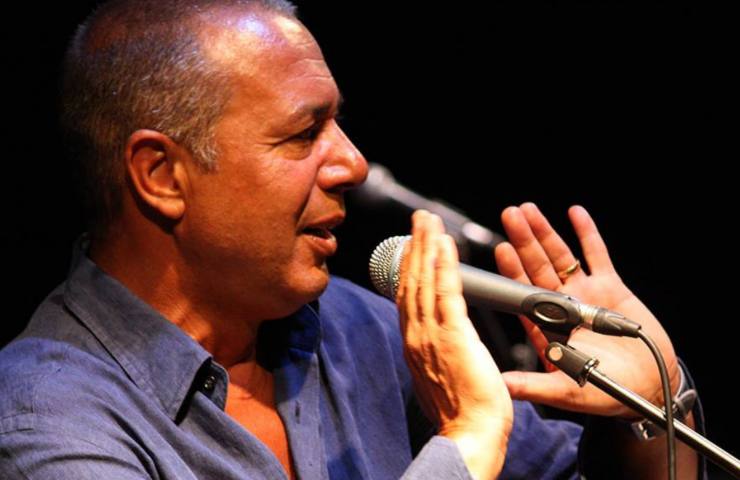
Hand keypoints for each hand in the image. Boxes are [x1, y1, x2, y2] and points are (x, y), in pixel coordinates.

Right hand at [398, 210, 512, 478]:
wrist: (470, 434)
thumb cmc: (462, 411)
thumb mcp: (439, 375)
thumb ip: (433, 351)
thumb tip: (436, 340)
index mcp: (414, 343)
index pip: (407, 295)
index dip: (408, 266)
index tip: (412, 244)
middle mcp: (416, 334)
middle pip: (410, 280)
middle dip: (414, 246)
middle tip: (419, 218)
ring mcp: (431, 333)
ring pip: (425, 280)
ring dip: (426, 245)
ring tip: (429, 220)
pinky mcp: (453, 334)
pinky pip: (447, 291)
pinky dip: (444, 265)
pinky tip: (444, 243)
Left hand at [495, 203, 679, 417]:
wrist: (650, 387)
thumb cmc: (607, 393)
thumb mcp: (568, 392)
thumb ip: (536, 386)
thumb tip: (502, 385)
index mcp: (548, 328)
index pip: (524, 294)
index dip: (513, 271)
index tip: (501, 249)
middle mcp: (561, 307)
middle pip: (538, 267)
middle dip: (525, 241)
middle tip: (510, 215)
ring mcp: (584, 295)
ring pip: (561, 257)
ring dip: (546, 233)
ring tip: (529, 210)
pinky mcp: (611, 288)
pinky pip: (597, 255)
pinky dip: (586, 234)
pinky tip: (574, 213)